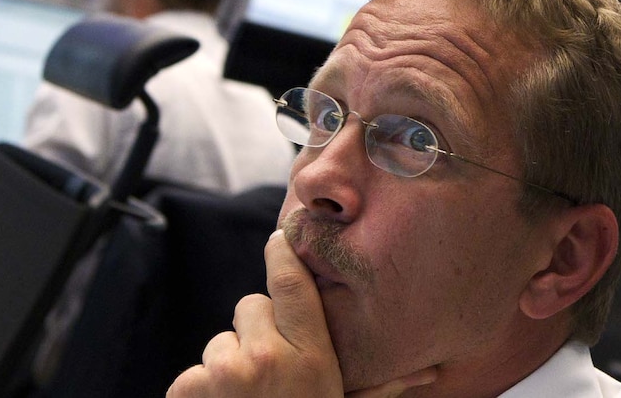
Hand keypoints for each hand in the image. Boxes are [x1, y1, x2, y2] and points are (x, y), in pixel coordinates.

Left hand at [166, 230, 437, 396]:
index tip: (278, 239)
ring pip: (220, 341)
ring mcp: (225, 372)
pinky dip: (201, 392)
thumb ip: (383, 388)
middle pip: (251, 306)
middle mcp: (267, 357)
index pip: (291, 282)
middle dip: (256, 331)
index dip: (282, 252)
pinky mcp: (189, 390)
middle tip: (269, 371)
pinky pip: (192, 373)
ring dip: (228, 365)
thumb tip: (432, 373)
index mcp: (311, 358)